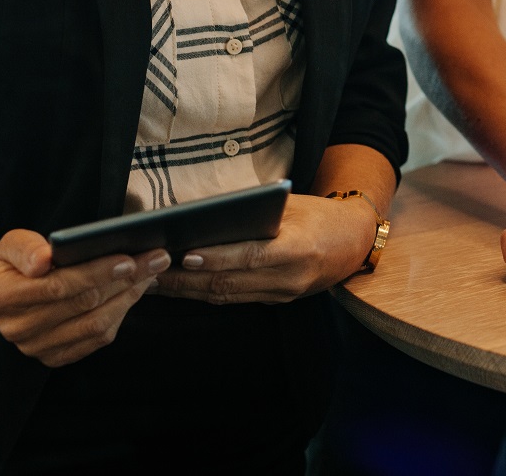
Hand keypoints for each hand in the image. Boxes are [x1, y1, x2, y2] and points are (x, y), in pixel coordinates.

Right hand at [0, 231, 167, 366]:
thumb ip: (26, 248)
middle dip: (125, 280)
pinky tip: (134, 292)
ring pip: (95, 325)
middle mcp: (17, 328)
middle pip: (84, 305)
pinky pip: (96, 340)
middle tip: (155, 259)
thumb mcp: (10, 244)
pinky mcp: (54, 357)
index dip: (97, 272)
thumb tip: (45, 258)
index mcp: (3, 297)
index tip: (129, 259)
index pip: (59, 286)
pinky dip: (120, 315)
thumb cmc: (11, 263)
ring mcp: (36, 347)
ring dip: (129, 298)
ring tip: (150, 273)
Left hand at [152, 193, 375, 302]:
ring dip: (187, 291)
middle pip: (230, 282)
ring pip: (226, 295)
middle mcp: (291, 278)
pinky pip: (234, 299)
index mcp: (299, 249)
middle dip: (186, 280)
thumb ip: (255, 213)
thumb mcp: (292, 206)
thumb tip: (205, 215)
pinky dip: (204, 293)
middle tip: (151, 272)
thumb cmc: (320, 215)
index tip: (185, 256)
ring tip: (154, 282)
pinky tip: (180, 287)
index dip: (217, 258)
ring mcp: (283, 294)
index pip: (251, 256)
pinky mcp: (276, 301)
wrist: (354, 242)